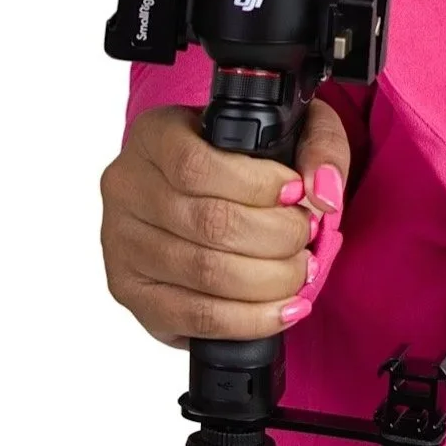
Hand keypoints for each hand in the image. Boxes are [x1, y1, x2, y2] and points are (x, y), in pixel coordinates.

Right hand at [100, 96, 350, 347]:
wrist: (205, 190)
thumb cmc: (246, 156)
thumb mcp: (291, 126)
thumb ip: (319, 147)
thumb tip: (323, 193)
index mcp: (156, 136)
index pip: (197, 165)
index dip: (257, 186)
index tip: (297, 194)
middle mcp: (127, 187)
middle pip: (208, 223)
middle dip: (275, 238)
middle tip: (307, 237)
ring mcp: (121, 243)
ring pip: (203, 273)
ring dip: (268, 280)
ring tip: (300, 271)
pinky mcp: (132, 292)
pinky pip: (193, 316)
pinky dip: (248, 319)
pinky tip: (282, 310)